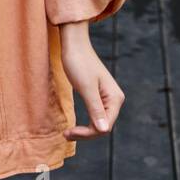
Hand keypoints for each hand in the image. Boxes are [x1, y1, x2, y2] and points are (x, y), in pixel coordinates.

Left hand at [59, 22, 123, 139]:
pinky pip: (95, 114)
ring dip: (85, 130)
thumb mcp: (85, 87)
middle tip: (65, 135)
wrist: (74, 44)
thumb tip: (104, 130)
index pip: (105, 127)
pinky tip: (75, 125)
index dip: (87, 134)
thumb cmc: (78, 63)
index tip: (68, 133)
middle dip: (86, 133)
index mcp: (115, 99)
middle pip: (103, 126)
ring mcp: (107, 97)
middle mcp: (115, 100)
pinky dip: (86, 122)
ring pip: (99, 122)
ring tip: (68, 133)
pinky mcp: (98, 94)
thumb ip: (95, 109)